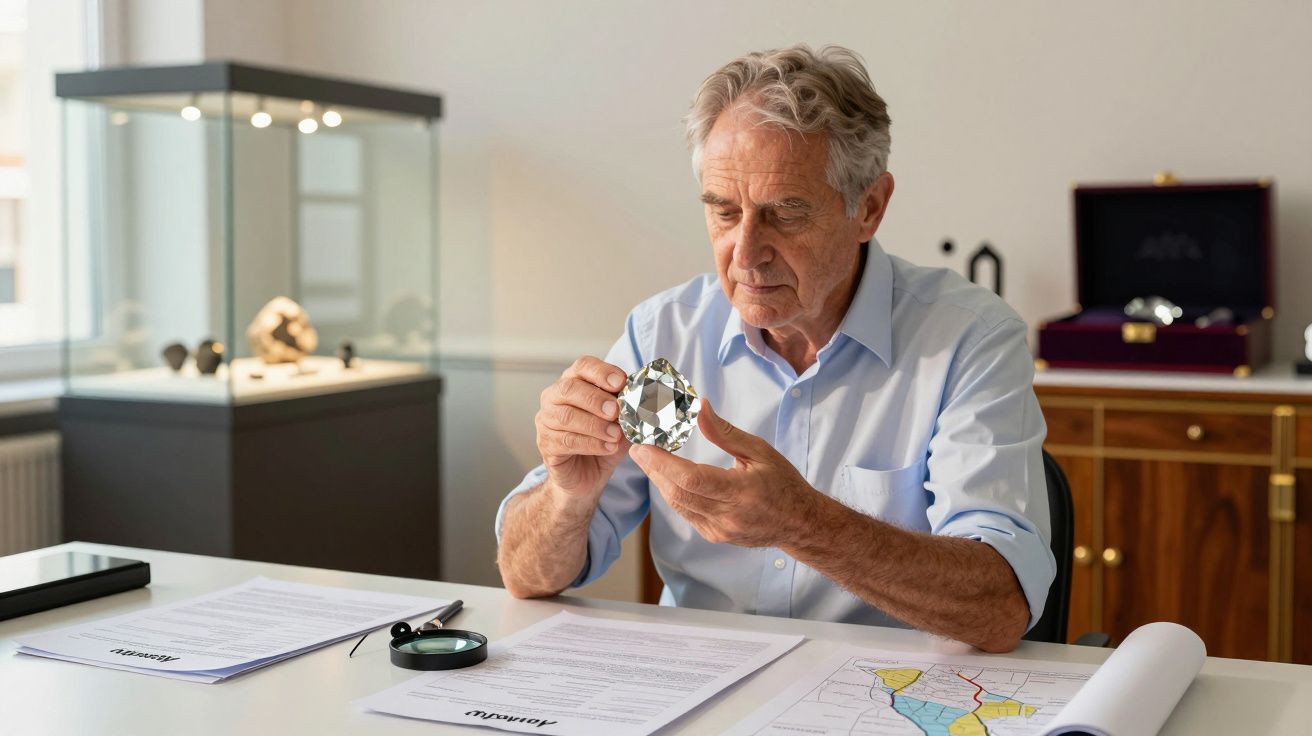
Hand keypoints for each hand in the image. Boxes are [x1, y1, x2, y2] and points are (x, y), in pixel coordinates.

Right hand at [535, 356, 630, 500]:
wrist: (585, 478)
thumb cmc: (601, 444)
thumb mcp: (620, 424)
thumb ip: (627, 411)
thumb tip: (644, 402)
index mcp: (574, 383)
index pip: (582, 366)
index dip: (601, 371)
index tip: (621, 382)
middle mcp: (554, 397)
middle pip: (570, 388)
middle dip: (596, 399)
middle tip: (616, 411)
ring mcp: (546, 421)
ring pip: (566, 416)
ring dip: (595, 425)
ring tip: (615, 435)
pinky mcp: (546, 444)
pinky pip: (566, 441)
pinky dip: (590, 443)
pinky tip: (607, 447)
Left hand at [629, 400, 817, 546]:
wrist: (799, 523)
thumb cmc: (783, 483)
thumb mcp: (759, 451)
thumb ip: (725, 432)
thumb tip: (700, 407)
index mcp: (741, 493)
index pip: (691, 479)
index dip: (663, 463)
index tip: (643, 447)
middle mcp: (727, 516)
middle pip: (678, 493)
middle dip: (654, 469)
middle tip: (638, 448)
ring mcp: (719, 530)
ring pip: (678, 505)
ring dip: (660, 481)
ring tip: (647, 459)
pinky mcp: (714, 536)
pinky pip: (686, 513)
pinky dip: (674, 493)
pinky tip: (667, 477)